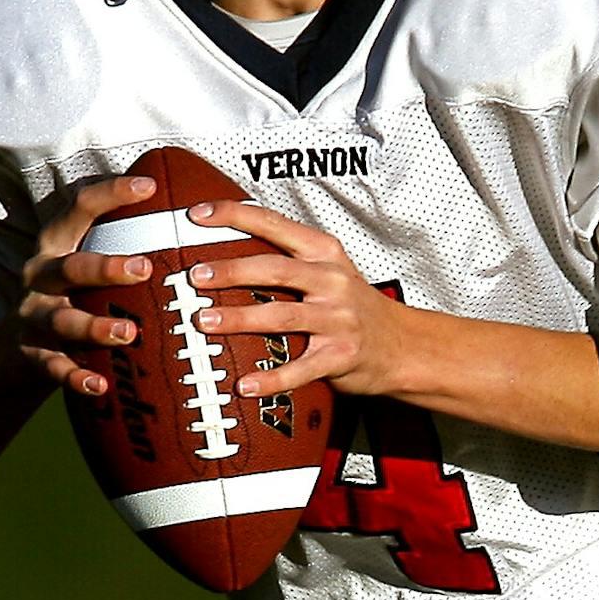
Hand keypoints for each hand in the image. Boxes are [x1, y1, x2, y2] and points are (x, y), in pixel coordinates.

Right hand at [14, 173, 157, 398]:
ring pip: (63, 320)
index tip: (151, 186)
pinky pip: (54, 367)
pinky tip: (100, 387)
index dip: (112, 194)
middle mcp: (40, 274)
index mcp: (56, 242)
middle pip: (71, 267)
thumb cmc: (73, 293)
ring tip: (129, 334)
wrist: (16, 344)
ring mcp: (34, 315)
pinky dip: (76, 378)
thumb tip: (193, 221)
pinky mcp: (32, 353)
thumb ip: (120, 242)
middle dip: (106, 268)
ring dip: (95, 327)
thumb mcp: (85, 261)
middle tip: (146, 268)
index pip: (80, 207)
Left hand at [189, 201, 416, 400]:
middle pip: (274, 270)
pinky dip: (271, 378)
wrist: (402, 345)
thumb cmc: (355, 307)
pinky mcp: (340, 356)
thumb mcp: (329, 270)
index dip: (235, 216)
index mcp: (324, 253)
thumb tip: (225, 255)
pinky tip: (245, 384)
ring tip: (205, 322)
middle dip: (231, 271)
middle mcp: (332, 281)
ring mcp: (337, 320)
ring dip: (239, 318)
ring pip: (282, 316)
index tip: (199, 215)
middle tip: (196, 277)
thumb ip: (287, 259)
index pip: (274, 224)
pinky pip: (300, 369)